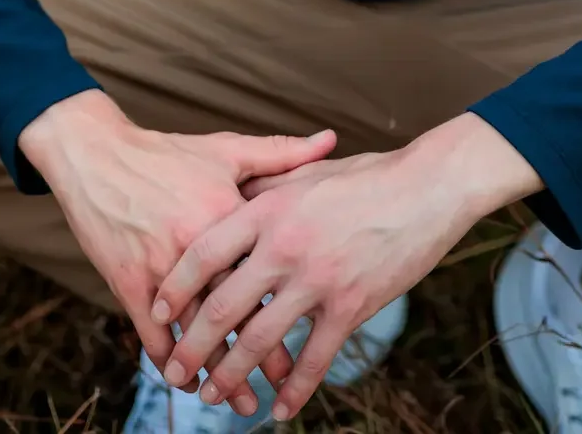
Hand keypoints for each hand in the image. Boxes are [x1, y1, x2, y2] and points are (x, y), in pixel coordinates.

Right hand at [18, 91, 336, 416]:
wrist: (98, 154)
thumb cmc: (167, 153)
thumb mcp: (225, 150)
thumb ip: (281, 153)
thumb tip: (331, 140)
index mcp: (227, 213)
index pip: (266, 268)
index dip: (290, 304)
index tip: (314, 329)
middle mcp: (197, 246)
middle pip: (236, 310)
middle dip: (260, 353)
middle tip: (282, 384)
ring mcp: (161, 268)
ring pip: (196, 331)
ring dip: (218, 371)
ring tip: (241, 401)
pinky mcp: (129, 282)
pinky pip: (152, 334)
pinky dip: (170, 361)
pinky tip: (187, 381)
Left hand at [152, 112, 539, 421]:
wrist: (425, 188)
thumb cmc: (365, 176)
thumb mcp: (305, 173)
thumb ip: (265, 189)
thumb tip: (232, 201)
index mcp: (269, 209)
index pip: (206, 252)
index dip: (176, 285)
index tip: (156, 311)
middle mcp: (285, 246)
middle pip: (225, 305)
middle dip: (193, 345)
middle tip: (174, 372)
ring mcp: (318, 279)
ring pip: (263, 339)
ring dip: (233, 374)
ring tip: (214, 396)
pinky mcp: (351, 305)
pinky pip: (315, 359)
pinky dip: (295, 390)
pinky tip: (280, 409)